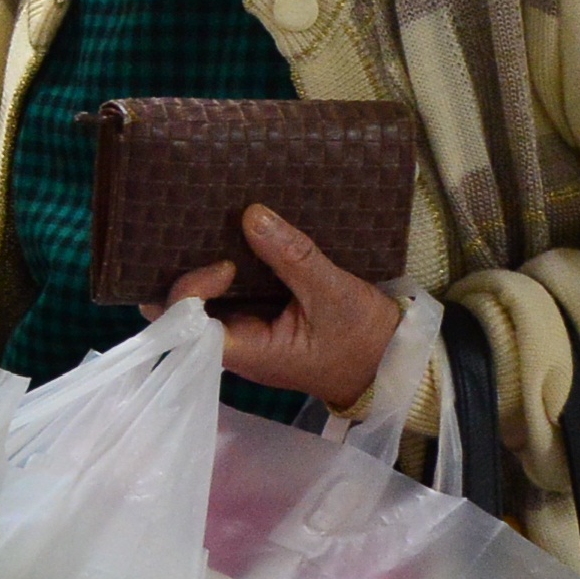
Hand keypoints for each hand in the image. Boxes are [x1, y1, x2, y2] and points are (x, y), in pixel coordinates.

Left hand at [148, 203, 402, 410]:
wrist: (392, 362)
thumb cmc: (365, 339)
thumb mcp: (333, 294)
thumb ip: (292, 257)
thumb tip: (251, 215)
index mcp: (245, 351)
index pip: (187, 326)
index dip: (190, 290)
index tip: (224, 263)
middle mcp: (235, 344)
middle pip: (186, 308)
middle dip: (188, 270)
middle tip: (196, 228)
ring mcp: (245, 331)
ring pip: (208, 298)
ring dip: (207, 266)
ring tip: (209, 224)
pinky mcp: (259, 319)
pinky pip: (233, 293)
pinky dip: (231, 269)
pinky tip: (235, 239)